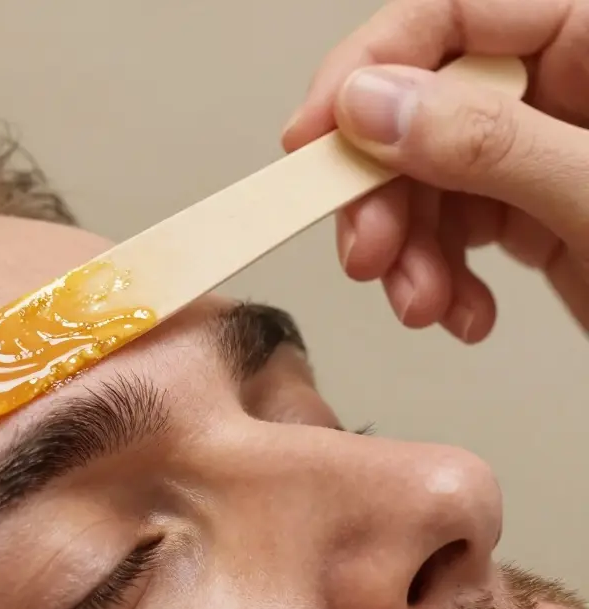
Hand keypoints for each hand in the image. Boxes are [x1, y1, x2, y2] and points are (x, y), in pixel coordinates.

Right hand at [281, 0, 588, 339]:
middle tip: (367, 250)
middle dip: (384, 191)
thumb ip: (489, 142)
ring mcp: (553, 150)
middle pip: (426, 107)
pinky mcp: (546, 209)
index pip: (451, 17)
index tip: (313, 136)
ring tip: (423, 303)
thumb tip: (372, 105)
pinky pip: (460, 226)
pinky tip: (461, 311)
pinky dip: (442, 275)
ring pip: (430, 176)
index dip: (368, 68)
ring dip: (407, 250)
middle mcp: (569, 88)